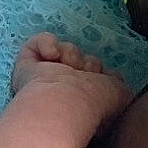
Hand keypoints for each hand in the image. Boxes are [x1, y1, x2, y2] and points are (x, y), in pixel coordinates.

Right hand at [10, 34, 131, 132]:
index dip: (103, 74)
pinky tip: (52, 55)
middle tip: (84, 75)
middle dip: (88, 64)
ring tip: (68, 67)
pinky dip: (46, 43)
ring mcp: (45, 80)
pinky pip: (35, 44)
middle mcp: (66, 91)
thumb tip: (114, 82)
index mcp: (88, 101)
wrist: (65, 104)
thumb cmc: (95, 104)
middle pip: (84, 60)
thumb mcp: (121, 97)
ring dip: (71, 54)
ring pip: (66, 50)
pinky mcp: (25, 70)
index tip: (104, 80)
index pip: (99, 76)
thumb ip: (120, 87)